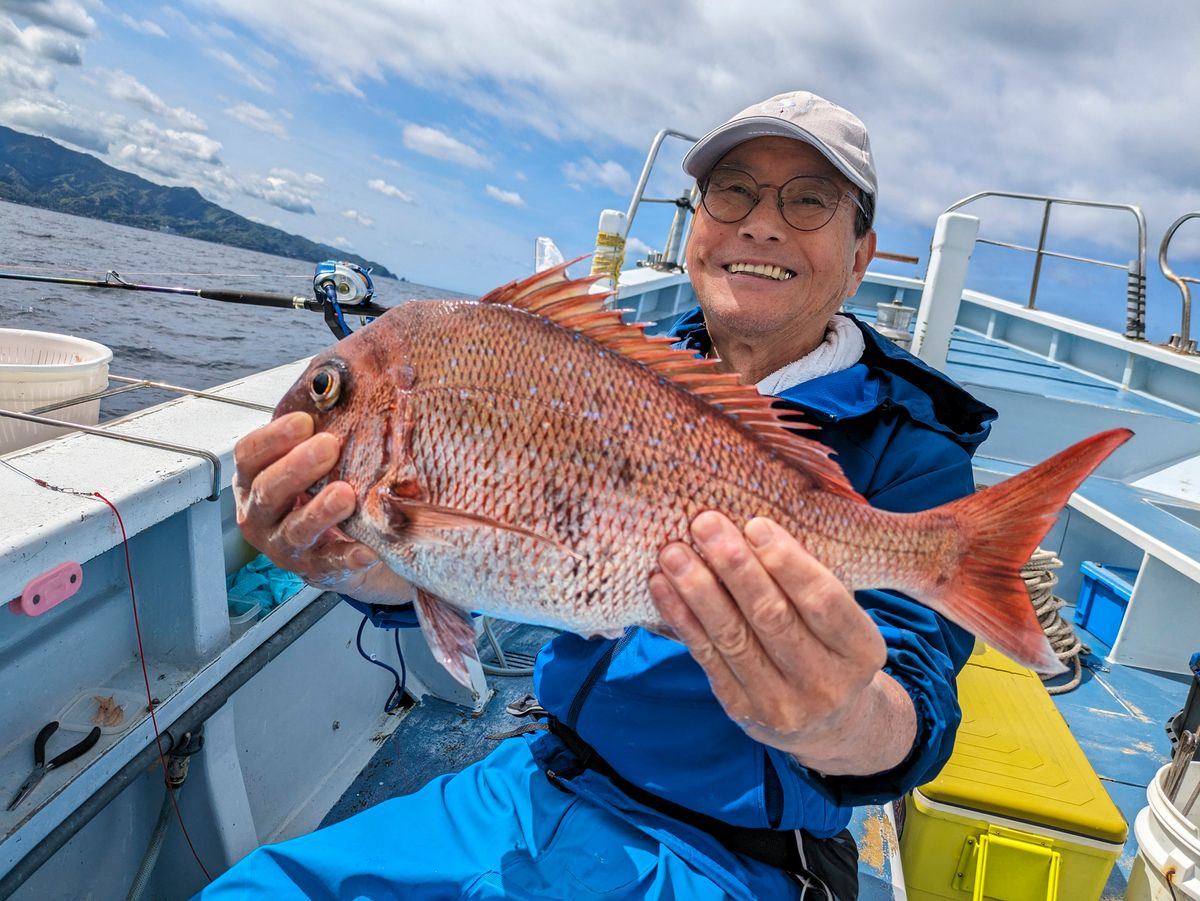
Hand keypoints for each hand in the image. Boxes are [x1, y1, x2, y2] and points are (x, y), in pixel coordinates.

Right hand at [232, 412, 413, 604]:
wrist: (330, 544)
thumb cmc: (315, 487)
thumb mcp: (304, 458)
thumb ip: (312, 429)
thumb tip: (335, 381)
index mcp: (252, 480)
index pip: (249, 455)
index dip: (273, 438)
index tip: (305, 420)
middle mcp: (259, 514)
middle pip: (269, 491)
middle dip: (297, 467)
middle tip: (328, 446)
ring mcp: (284, 546)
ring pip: (296, 529)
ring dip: (320, 511)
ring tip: (346, 494)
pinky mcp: (315, 570)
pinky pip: (331, 564)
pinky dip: (348, 556)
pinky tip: (366, 548)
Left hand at [648, 511, 914, 775]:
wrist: (829, 726)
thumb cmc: (830, 649)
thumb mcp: (843, 621)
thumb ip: (809, 582)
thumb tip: (751, 527)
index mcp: (861, 651)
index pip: (822, 600)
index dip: (787, 561)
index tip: (755, 524)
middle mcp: (825, 683)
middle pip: (772, 617)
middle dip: (735, 566)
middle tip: (704, 524)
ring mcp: (781, 703)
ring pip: (732, 637)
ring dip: (698, 589)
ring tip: (673, 552)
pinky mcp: (741, 710)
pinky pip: (706, 657)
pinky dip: (682, 618)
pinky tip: (662, 585)